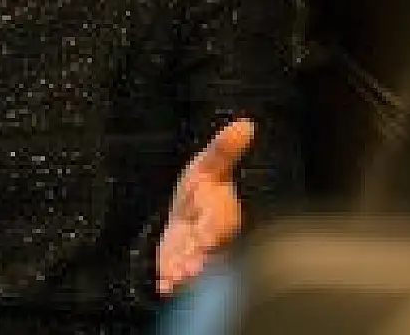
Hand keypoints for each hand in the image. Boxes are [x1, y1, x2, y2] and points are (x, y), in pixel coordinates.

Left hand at [156, 119, 254, 295]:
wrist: (188, 212)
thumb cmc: (202, 190)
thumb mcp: (209, 165)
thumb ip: (224, 148)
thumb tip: (245, 124)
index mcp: (222, 213)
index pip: (222, 221)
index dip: (214, 229)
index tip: (205, 236)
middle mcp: (213, 237)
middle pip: (210, 251)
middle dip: (201, 258)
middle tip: (189, 267)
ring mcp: (197, 254)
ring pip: (196, 266)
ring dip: (187, 272)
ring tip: (175, 278)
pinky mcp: (181, 264)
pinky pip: (178, 277)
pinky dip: (171, 282)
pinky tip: (164, 286)